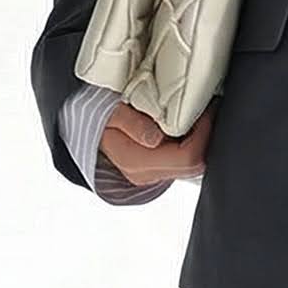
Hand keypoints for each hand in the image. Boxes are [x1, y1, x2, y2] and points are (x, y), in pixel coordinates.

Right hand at [100, 101, 215, 185]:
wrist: (82, 126)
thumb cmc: (96, 115)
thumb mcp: (107, 112)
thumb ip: (130, 123)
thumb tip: (155, 138)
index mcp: (137, 162)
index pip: (186, 158)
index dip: (202, 136)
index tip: (205, 112)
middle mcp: (147, 174)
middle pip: (194, 166)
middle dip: (205, 138)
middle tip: (206, 111)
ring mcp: (152, 175)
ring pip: (190, 167)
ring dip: (198, 141)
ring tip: (197, 116)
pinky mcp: (156, 170)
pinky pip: (182, 161)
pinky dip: (190, 144)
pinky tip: (186, 126)